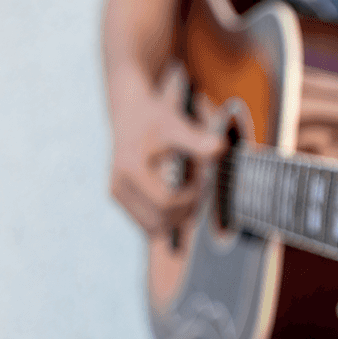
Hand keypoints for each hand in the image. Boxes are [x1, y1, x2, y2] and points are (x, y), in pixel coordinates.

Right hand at [107, 64, 225, 235]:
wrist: (131, 112)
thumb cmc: (155, 118)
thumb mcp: (176, 125)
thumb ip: (197, 140)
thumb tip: (220, 147)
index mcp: (131, 170)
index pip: (166, 203)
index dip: (190, 199)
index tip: (201, 183)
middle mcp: (119, 186)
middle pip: (160, 220)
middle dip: (184, 210)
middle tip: (197, 188)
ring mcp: (117, 195)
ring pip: (153, 226)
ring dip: (175, 216)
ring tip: (186, 190)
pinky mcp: (119, 199)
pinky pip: (146, 222)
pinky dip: (165, 215)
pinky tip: (175, 196)